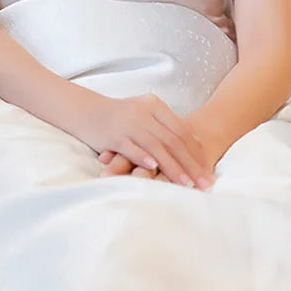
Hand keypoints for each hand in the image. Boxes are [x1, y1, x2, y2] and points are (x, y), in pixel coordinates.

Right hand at [73, 93, 215, 189]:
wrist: (83, 109)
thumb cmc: (116, 115)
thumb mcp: (142, 111)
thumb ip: (165, 124)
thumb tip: (195, 142)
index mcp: (154, 105)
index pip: (182, 131)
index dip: (197, 152)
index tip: (208, 170)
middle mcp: (143, 112)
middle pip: (173, 141)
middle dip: (191, 164)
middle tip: (204, 183)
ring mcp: (128, 123)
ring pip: (157, 147)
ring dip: (173, 167)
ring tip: (186, 184)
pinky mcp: (113, 134)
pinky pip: (132, 147)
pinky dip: (143, 158)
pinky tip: (153, 168)